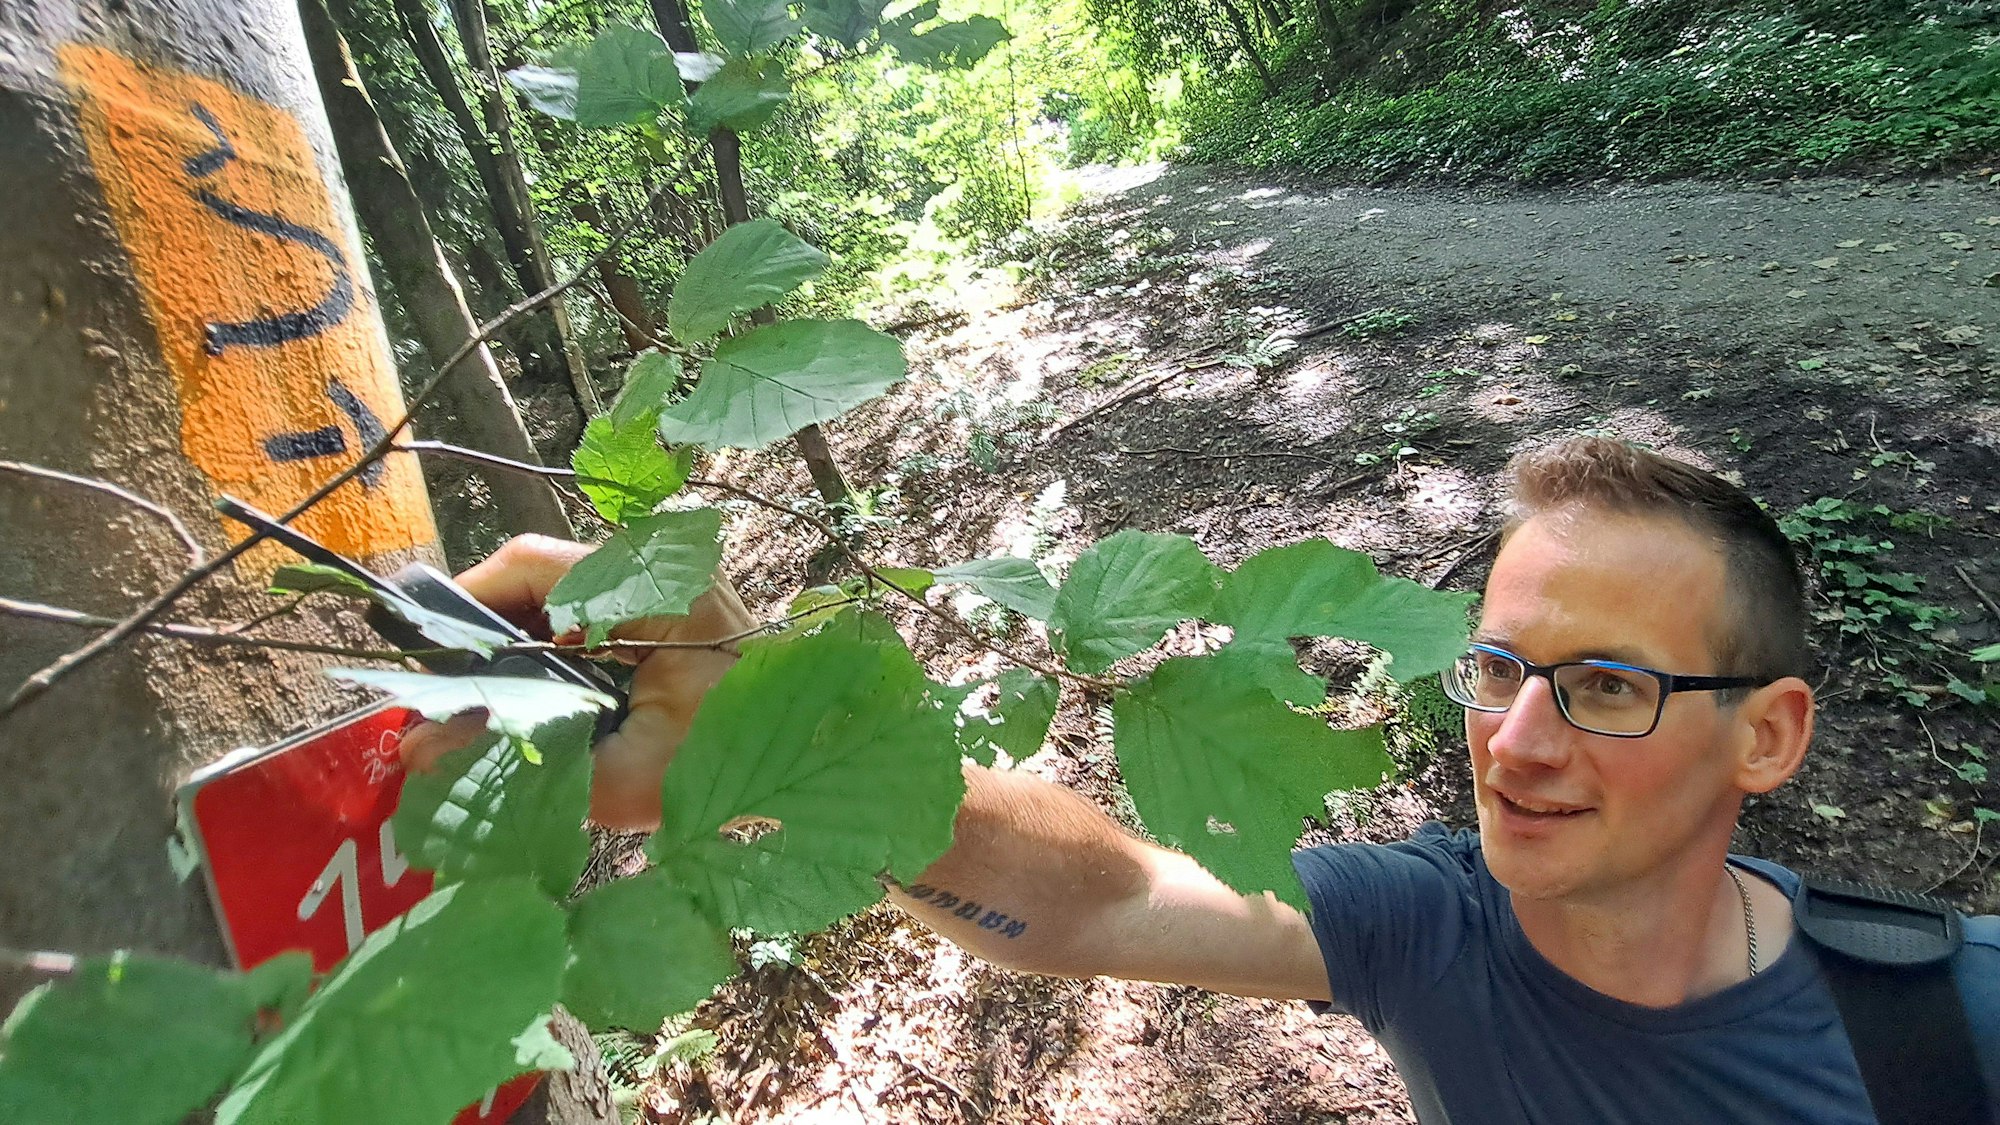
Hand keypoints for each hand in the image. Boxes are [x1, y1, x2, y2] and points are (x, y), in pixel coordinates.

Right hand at [398, 534, 754, 829]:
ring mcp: (677, 574)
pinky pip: (599, 606)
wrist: (822, 767)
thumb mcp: (622, 777)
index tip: (427, 665)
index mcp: (653, 584)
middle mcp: (666, 560)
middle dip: (489, 633)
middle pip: (542, 574)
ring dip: (523, 641)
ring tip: (490, 701)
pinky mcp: (681, 598)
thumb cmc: (734, 769)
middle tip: (450, 698)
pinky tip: (547, 693)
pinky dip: (562, 645)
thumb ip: (518, 759)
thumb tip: (416, 753)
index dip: (465, 607)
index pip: (530, 564)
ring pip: (567, 590)